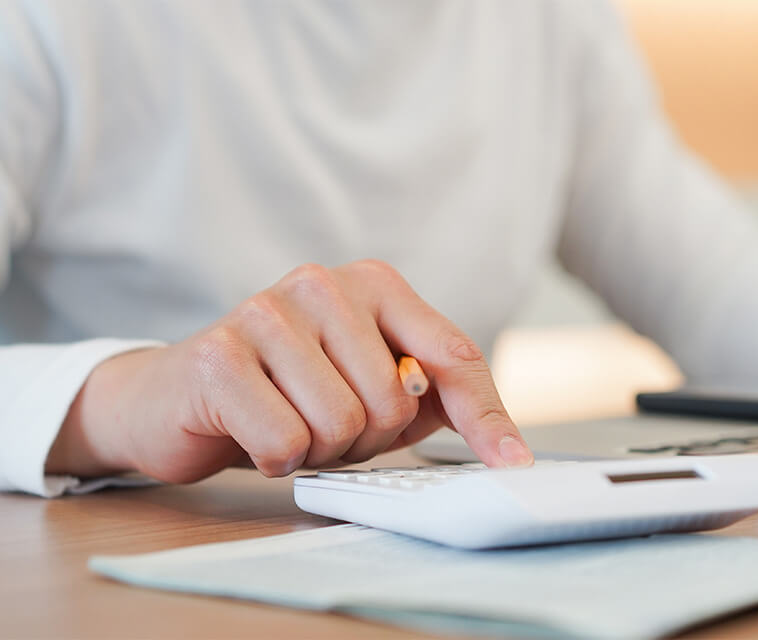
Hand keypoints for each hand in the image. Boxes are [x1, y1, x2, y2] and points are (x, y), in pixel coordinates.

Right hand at [46, 261, 533, 482]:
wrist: (175, 399)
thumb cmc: (289, 394)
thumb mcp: (373, 391)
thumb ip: (435, 400)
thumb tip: (508, 449)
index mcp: (374, 284)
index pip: (452, 355)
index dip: (485, 417)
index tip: (514, 463)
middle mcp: (323, 284)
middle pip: (395, 402)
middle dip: (365, 438)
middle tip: (323, 423)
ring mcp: (266, 311)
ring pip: (342, 424)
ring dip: (318, 449)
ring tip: (288, 422)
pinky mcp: (218, 354)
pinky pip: (286, 441)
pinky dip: (275, 458)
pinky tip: (252, 432)